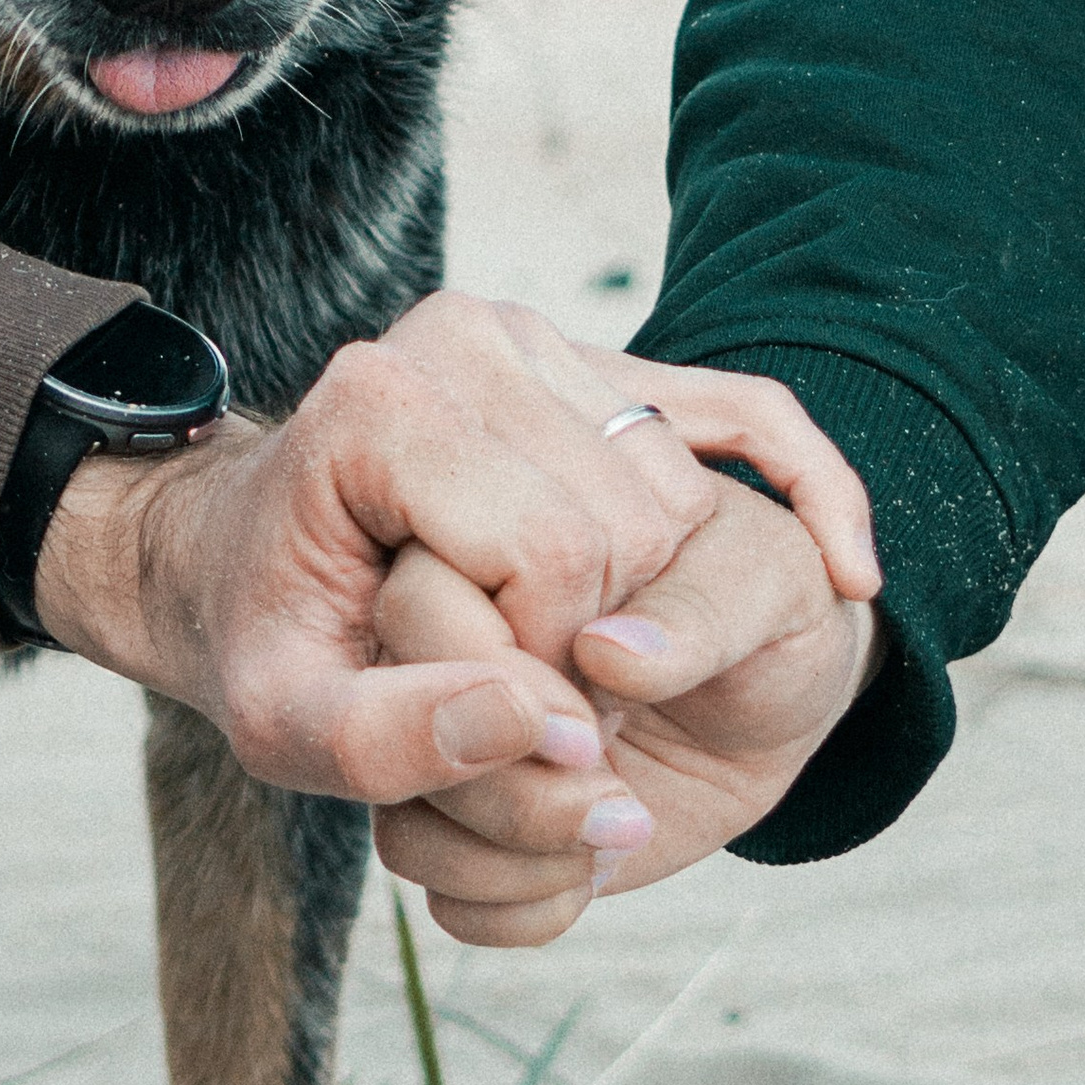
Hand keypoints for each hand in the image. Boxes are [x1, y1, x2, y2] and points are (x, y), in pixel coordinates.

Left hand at [27, 295, 871, 827]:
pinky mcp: (594, 361)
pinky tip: (848, 570)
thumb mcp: (281, 730)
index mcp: (380, 408)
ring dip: (654, 596)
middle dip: (598, 639)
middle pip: (621, 520)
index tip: (498, 717)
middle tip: (541, 701)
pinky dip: (807, 487)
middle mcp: (463, 341)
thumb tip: (544, 728)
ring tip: (574, 660)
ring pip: (677, 492)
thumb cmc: (262, 644)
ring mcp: (536, 338)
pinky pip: (749, 416)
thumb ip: (388, 746)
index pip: (548, 555)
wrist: (236, 559)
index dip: (546, 669)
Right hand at [370, 476, 881, 944]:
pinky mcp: (480, 834)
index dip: (497, 685)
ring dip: (515, 857)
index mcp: (490, 555)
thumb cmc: (763, 604)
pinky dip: (525, 908)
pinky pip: (449, 904)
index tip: (603, 719)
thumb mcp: (769, 584)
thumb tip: (606, 651)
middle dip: (508, 786)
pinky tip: (598, 870)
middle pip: (387, 735)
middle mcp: (446, 655)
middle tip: (613, 777)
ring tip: (622, 824)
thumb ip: (697, 610)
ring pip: (406, 834)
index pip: (417, 608)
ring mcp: (453, 753)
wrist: (780, 687)